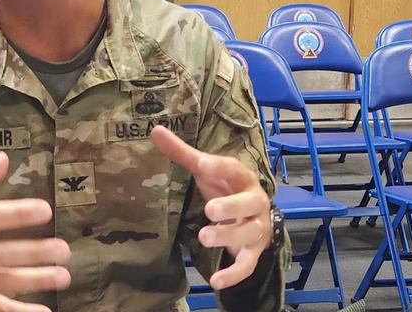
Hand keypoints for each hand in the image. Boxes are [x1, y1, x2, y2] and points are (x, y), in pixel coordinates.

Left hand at [150, 126, 270, 289]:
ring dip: (228, 237)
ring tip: (204, 237)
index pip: (233, 169)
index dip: (220, 167)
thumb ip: (182, 153)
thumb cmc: (226, 188)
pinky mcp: (253, 252)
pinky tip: (216, 281)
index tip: (202, 164)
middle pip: (249, 204)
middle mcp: (254, 202)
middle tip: (210, 210)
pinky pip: (247, 265)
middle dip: (231, 207)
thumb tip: (155, 130)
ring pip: (248, 234)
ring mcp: (256, 228)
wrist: (255, 215)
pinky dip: (234, 274)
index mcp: (242, 178)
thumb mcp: (206, 170)